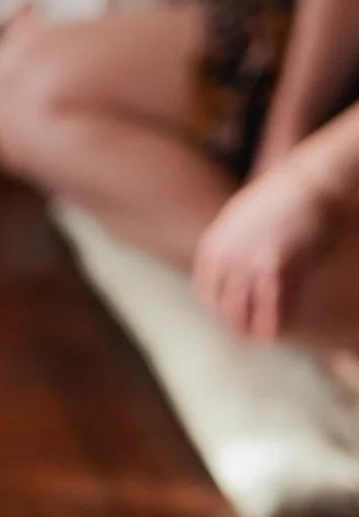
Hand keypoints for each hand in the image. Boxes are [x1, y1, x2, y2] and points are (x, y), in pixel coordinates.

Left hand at [193, 160, 332, 343]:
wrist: (311, 181)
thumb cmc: (281, 199)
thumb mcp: (238, 220)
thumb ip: (228, 247)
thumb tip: (227, 273)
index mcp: (213, 245)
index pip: (205, 291)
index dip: (218, 309)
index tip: (231, 317)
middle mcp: (226, 257)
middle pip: (222, 307)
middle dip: (235, 322)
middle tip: (248, 332)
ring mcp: (249, 264)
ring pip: (242, 314)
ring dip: (251, 329)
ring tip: (262, 335)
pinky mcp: (277, 269)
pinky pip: (271, 310)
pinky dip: (272, 325)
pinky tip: (276, 331)